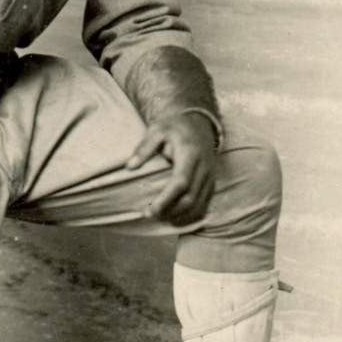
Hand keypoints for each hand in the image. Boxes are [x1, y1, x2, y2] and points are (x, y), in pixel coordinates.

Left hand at [125, 112, 218, 226]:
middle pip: (190, 198)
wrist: (198, 121)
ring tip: (161, 219)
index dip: (166, 200)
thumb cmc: (174, 126)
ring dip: (181, 217)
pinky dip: (191, 216)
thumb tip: (129, 166)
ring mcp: (210, 176)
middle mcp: (204, 167)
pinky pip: (205, 205)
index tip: (149, 210)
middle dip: (170, 212)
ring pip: (199, 205)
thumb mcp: (157, 130)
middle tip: (149, 215)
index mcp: (190, 154)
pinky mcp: (212, 182)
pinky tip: (176, 219)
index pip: (181, 182)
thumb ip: (144, 148)